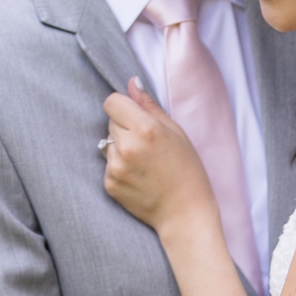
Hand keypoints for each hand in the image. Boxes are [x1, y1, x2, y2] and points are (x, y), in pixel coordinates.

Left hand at [102, 78, 214, 230]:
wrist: (185, 212)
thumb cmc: (188, 170)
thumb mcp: (176, 132)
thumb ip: (150, 106)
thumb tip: (131, 83)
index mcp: (146, 129)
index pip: (112, 102)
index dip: (123, 106)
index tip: (133, 115)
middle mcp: (127, 146)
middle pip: (110, 121)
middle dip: (125, 127)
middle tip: (147, 144)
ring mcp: (116, 167)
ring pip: (108, 143)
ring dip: (121, 147)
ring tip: (144, 163)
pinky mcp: (109, 184)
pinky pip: (108, 164)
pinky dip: (120, 167)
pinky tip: (139, 176)